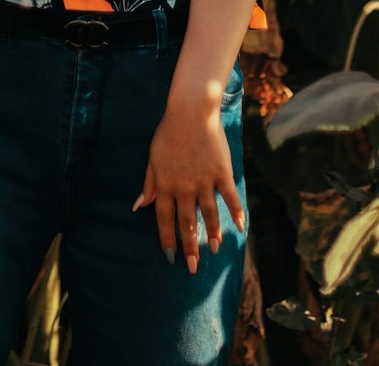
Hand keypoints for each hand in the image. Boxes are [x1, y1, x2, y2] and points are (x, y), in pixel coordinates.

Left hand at [132, 100, 244, 274]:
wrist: (191, 111)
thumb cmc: (169, 132)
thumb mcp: (153, 157)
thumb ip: (149, 183)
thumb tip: (139, 206)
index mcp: (165, 184)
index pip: (165, 220)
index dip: (167, 240)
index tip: (170, 257)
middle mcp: (184, 187)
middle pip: (187, 223)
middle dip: (190, 247)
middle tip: (194, 268)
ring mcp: (204, 180)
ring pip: (209, 215)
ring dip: (212, 234)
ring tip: (214, 250)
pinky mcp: (221, 172)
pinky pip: (230, 198)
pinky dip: (235, 213)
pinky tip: (239, 228)